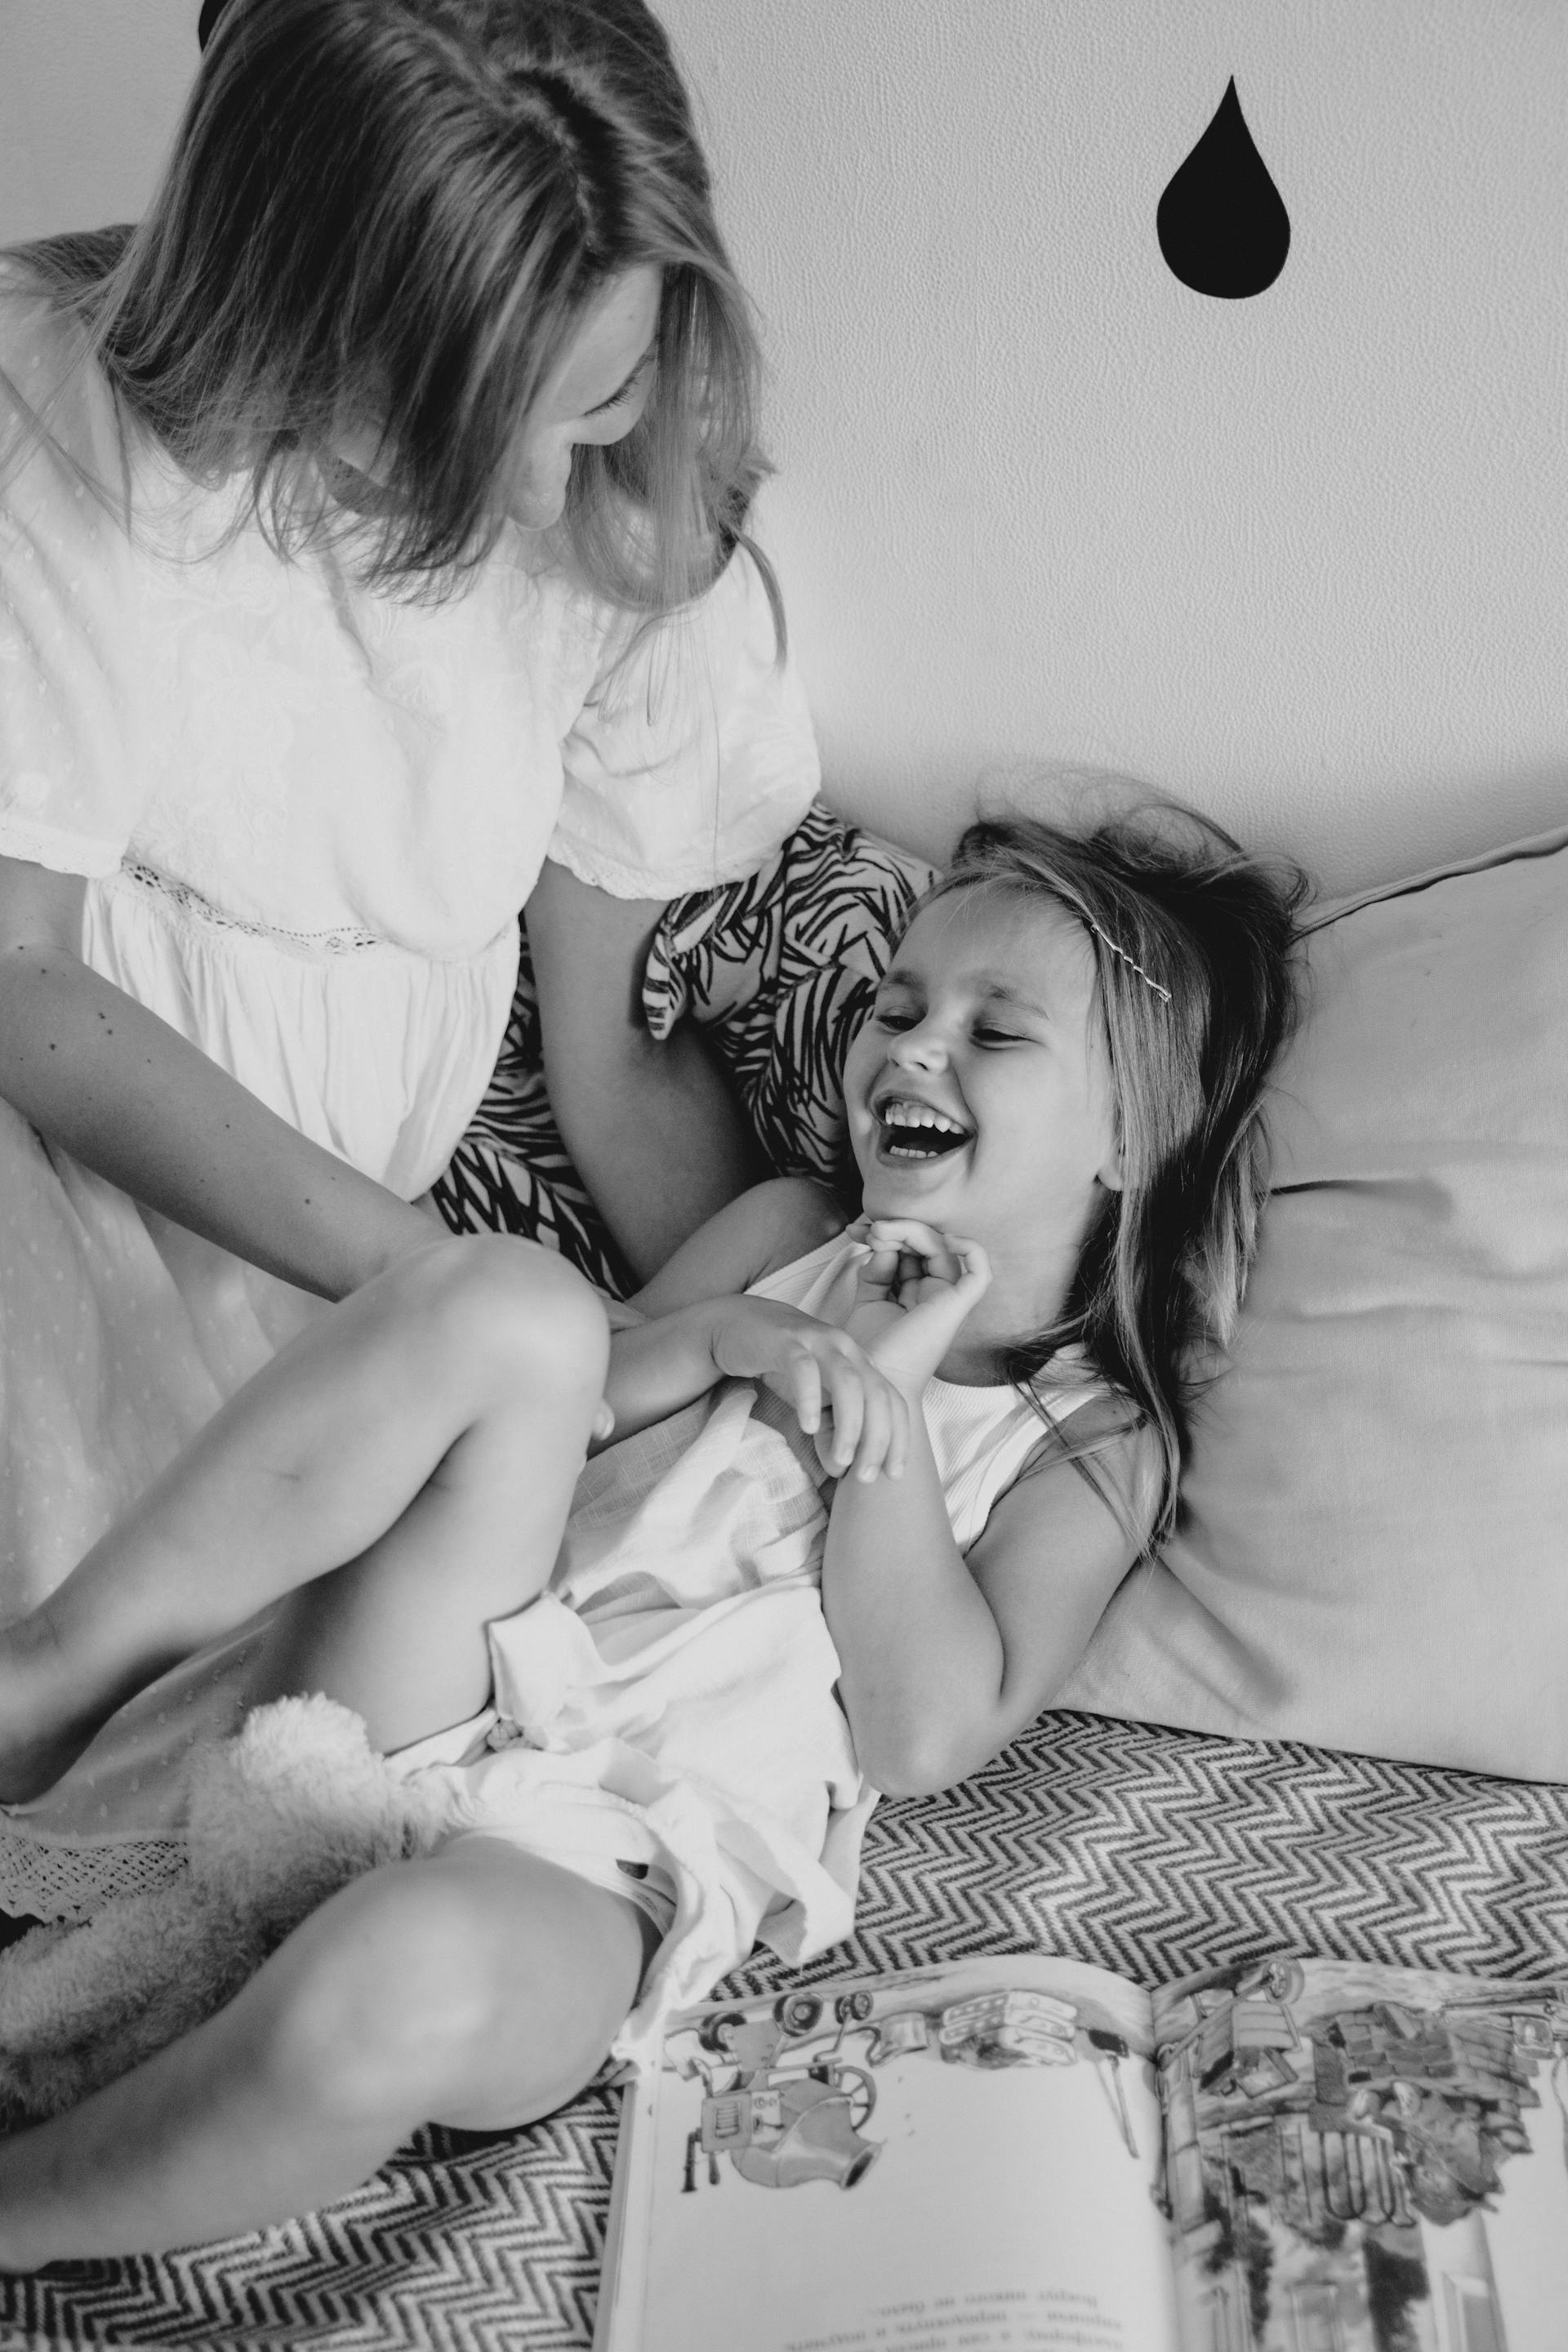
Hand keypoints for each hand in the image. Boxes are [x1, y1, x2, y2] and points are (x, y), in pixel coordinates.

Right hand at [708, 1296, 910, 1482]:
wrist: (737, 1325)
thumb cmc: (783, 1366)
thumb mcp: (815, 1400)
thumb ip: (830, 1430)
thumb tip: (840, 1468)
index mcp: (859, 1362)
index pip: (892, 1400)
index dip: (899, 1438)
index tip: (894, 1474)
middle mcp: (846, 1349)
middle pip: (876, 1394)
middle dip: (878, 1439)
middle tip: (865, 1477)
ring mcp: (817, 1341)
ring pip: (847, 1382)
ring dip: (850, 1425)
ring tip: (841, 1460)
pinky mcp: (786, 1341)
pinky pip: (804, 1369)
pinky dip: (810, 1399)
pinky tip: (808, 1428)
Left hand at [844, 1219, 991, 1393]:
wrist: (871, 1381)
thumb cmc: (871, 1350)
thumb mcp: (867, 1300)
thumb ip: (876, 1270)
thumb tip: (884, 1245)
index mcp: (915, 1293)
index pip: (909, 1249)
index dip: (886, 1234)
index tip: (854, 1231)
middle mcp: (935, 1294)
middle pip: (925, 1244)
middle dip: (895, 1230)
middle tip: (868, 1230)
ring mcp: (947, 1299)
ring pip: (942, 1247)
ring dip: (910, 1232)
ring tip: (878, 1233)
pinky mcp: (956, 1307)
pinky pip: (979, 1272)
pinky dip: (970, 1249)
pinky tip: (944, 1239)